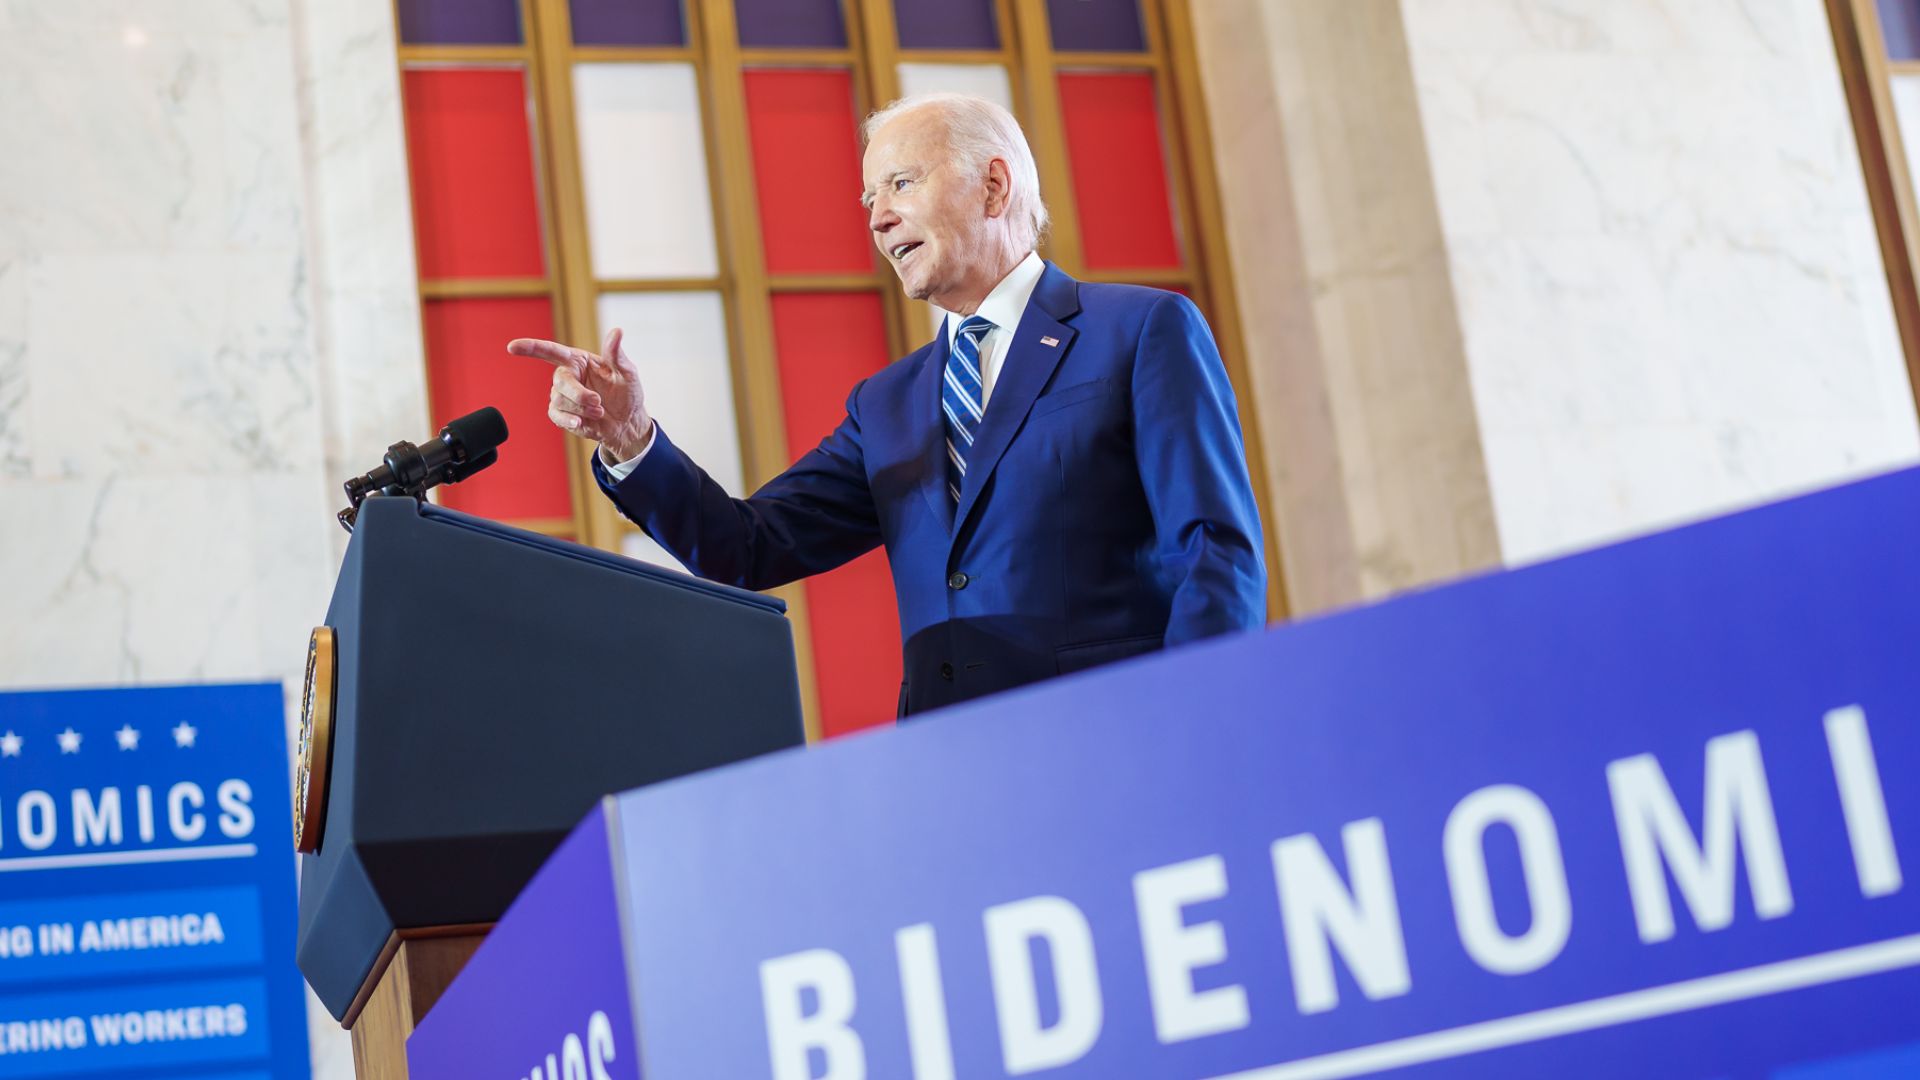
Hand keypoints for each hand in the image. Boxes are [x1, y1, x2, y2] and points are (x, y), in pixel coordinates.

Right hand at [507, 327, 653, 461]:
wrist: (626, 422)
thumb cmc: (626, 393)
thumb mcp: (627, 372)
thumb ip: (617, 354)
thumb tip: (617, 331)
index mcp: (578, 360)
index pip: (551, 351)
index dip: (530, 348)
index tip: (512, 347)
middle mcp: (567, 375)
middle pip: (559, 381)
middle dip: (578, 394)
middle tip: (598, 403)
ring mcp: (561, 395)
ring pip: (559, 400)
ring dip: (581, 408)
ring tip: (599, 411)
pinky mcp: (561, 414)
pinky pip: (555, 415)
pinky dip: (569, 420)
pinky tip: (581, 422)